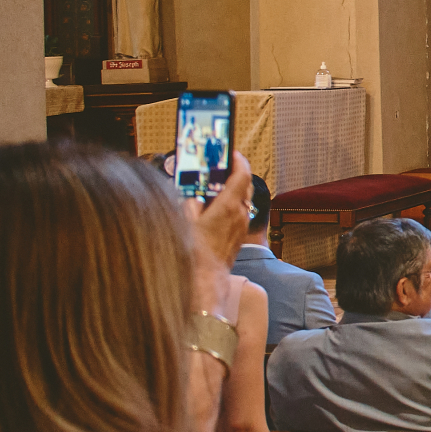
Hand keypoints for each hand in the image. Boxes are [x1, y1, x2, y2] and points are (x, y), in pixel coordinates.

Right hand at [183, 153, 252, 285]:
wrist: (205, 278)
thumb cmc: (194, 252)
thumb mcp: (185, 220)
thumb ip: (190, 202)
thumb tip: (192, 194)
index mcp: (228, 206)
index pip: (242, 175)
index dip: (238, 161)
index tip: (232, 153)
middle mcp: (240, 214)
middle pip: (245, 185)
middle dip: (235, 173)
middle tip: (222, 167)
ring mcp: (242, 225)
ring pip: (243, 199)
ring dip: (233, 190)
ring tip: (215, 187)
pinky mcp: (239, 235)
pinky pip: (239, 213)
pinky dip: (231, 205)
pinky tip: (216, 208)